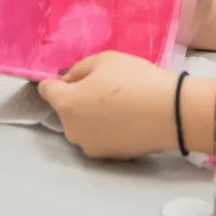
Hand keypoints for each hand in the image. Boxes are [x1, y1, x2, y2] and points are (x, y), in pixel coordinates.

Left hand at [37, 51, 178, 158]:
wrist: (170, 113)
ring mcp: (89, 146)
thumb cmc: (135, 80)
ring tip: (120, 105)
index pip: (45, 90)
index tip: (74, 77)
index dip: (57, 80)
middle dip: (78, 98)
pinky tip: (127, 119)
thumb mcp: (105, 59)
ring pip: (82, 125)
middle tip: (106, 87)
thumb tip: (69, 80)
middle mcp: (71, 130)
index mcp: (66, 104)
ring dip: (91, 115)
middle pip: (66, 109)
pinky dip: (106, 129)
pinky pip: (98, 137)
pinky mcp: (107, 157)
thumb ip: (79, 69)